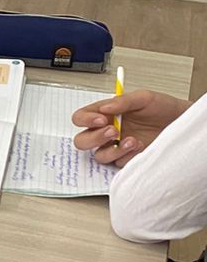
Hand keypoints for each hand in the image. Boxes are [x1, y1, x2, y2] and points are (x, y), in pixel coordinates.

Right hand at [71, 88, 188, 166]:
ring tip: (132, 140)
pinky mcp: (128, 158)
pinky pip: (118, 163)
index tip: (100, 119)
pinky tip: (140, 146)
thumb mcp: (143, 97)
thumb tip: (104, 108)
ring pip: (99, 156)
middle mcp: (107, 131)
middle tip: (112, 131)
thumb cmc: (162, 107)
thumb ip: (122, 101)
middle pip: (82, 141)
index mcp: (105, 114)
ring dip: (113, 150)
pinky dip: (128, 156)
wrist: (180, 122)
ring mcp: (116, 146)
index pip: (81, 118)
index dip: (85, 120)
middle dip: (95, 138)